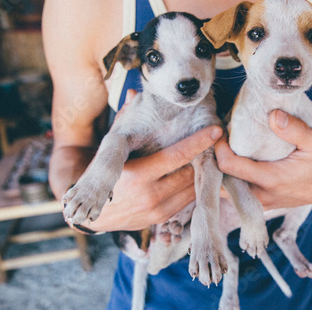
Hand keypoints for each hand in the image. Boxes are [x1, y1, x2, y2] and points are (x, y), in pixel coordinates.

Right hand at [83, 90, 222, 231]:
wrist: (94, 215)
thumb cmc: (103, 175)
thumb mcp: (111, 148)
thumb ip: (124, 120)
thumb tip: (134, 94)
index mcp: (137, 175)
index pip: (177, 156)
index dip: (199, 142)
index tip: (216, 130)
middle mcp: (150, 195)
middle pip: (190, 172)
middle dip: (204, 156)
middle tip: (217, 141)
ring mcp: (158, 210)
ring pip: (192, 188)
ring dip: (202, 172)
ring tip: (210, 156)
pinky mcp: (162, 219)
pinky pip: (187, 200)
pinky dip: (194, 186)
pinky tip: (196, 173)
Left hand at [215, 110, 311, 209]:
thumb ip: (295, 129)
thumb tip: (273, 115)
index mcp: (270, 179)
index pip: (229, 166)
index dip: (218, 147)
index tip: (220, 132)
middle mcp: (260, 194)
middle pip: (220, 183)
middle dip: (213, 163)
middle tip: (215, 142)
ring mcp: (260, 201)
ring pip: (226, 191)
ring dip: (220, 172)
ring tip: (221, 150)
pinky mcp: (261, 202)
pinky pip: (237, 193)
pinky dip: (229, 179)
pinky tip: (232, 161)